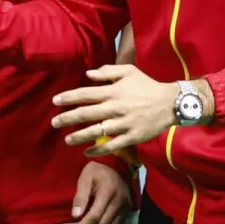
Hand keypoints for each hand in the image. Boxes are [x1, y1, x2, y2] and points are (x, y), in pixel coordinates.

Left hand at [51, 64, 186, 155]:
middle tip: (54, 123)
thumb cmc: (147, 86)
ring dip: (79, 136)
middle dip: (67, 118)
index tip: (55, 101)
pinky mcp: (131, 137)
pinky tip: (87, 152)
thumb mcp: (129, 71)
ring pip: (97, 131)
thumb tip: (88, 74)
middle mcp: (116, 107)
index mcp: (113, 91)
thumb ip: (108, 71)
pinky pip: (112, 145)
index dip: (69, 97)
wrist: (170, 103)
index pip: (86, 94)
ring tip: (67, 140)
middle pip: (86, 114)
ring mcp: (123, 123)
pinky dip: (98, 149)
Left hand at [71, 162, 131, 223]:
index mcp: (107, 192)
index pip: (95, 215)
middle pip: (103, 223)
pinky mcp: (129, 208)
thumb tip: (75, 216)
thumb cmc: (96, 172)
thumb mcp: (84, 179)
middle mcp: (119, 200)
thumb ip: (80, 197)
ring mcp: (126, 205)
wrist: (115, 164)